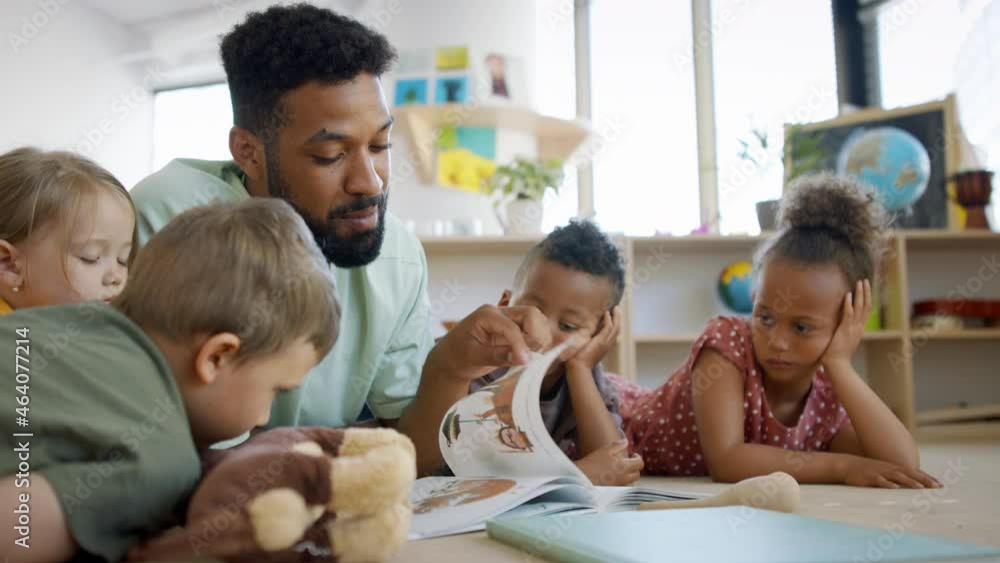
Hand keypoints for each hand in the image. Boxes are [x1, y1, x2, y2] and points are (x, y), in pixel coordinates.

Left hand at [426, 305, 550, 381]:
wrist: (450, 360)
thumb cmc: (456, 357)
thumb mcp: (472, 357)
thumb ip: (497, 356)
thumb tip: (523, 358)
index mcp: (487, 314)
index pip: (512, 327)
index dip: (521, 345)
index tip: (524, 362)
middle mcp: (500, 312)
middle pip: (531, 314)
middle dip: (536, 335)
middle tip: (532, 356)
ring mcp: (509, 320)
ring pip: (536, 321)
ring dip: (539, 338)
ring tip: (530, 357)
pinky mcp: (514, 330)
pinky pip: (534, 330)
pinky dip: (537, 342)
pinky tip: (529, 355)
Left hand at [566, 307, 620, 370]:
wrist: (578, 369)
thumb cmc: (577, 362)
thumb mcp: (583, 351)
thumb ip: (585, 343)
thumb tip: (580, 337)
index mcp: (604, 347)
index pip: (612, 334)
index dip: (614, 324)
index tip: (612, 316)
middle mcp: (607, 345)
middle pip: (617, 330)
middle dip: (618, 318)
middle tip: (617, 309)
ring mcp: (605, 344)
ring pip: (616, 327)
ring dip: (616, 317)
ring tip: (615, 308)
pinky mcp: (601, 341)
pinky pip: (608, 328)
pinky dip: (609, 320)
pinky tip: (607, 313)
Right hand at [575, 440, 642, 485]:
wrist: (581, 478)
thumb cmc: (593, 463)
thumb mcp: (605, 450)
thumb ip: (618, 445)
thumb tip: (626, 442)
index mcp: (625, 467)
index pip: (640, 464)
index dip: (638, 457)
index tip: (633, 454)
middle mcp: (625, 478)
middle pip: (637, 474)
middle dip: (635, 467)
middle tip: (627, 461)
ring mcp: (619, 486)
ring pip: (631, 481)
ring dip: (629, 474)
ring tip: (620, 468)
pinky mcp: (613, 491)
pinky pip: (623, 486)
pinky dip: (622, 480)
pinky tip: (612, 475)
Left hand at [822, 279, 871, 370]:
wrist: (838, 364)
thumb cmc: (838, 355)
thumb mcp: (844, 341)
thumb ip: (845, 333)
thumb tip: (842, 328)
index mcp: (859, 329)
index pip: (865, 311)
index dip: (866, 299)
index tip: (866, 289)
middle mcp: (859, 327)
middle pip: (866, 306)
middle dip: (866, 292)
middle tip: (865, 281)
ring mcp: (853, 328)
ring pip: (860, 307)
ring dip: (860, 294)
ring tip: (860, 282)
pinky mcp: (845, 329)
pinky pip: (848, 314)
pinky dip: (849, 303)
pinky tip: (848, 294)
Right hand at [841, 457, 940, 488]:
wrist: (847, 464)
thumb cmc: (867, 470)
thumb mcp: (884, 471)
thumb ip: (896, 476)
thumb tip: (911, 484)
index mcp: (894, 468)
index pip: (914, 472)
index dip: (927, 478)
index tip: (940, 485)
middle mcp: (889, 468)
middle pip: (910, 473)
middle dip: (924, 480)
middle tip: (937, 487)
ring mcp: (880, 472)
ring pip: (897, 476)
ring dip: (909, 482)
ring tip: (920, 487)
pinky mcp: (869, 477)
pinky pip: (879, 480)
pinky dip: (887, 484)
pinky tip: (894, 487)